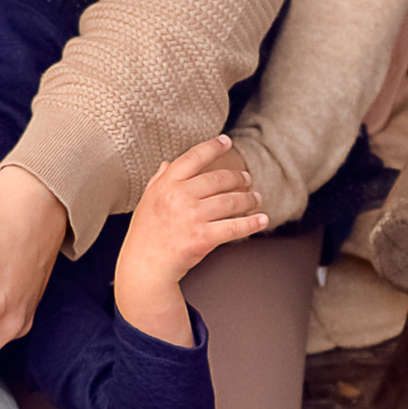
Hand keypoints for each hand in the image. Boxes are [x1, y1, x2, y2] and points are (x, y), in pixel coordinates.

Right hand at [113, 139, 266, 345]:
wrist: (145, 267)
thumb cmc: (146, 235)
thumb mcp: (147, 202)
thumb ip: (158, 180)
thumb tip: (167, 163)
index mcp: (166, 184)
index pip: (193, 157)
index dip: (212, 147)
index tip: (226, 141)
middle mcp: (179, 196)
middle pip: (218, 179)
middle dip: (237, 178)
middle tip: (247, 179)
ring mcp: (192, 217)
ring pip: (230, 201)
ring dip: (248, 199)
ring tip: (256, 198)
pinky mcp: (202, 238)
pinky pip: (234, 227)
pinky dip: (252, 223)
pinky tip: (262, 220)